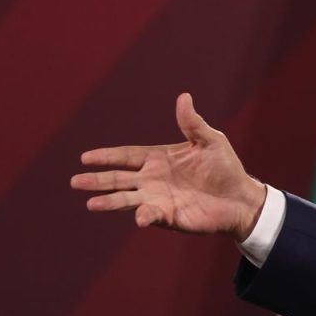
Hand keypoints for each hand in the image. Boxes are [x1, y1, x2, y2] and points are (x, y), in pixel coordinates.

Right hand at [71, 93, 266, 242]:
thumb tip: (184, 97)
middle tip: (75, 181)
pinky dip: (143, 216)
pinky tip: (138, 218)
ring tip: (90, 204)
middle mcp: (153, 179)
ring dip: (109, 202)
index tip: (85, 157)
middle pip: (119, 178)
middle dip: (98, 180)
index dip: (107, 156)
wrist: (240, 197)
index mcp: (159, 159)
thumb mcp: (210, 141)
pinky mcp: (168, 216)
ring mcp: (158, 198)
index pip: (127, 155)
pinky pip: (151, 215)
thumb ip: (192, 123)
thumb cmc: (225, 167)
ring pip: (127, 199)